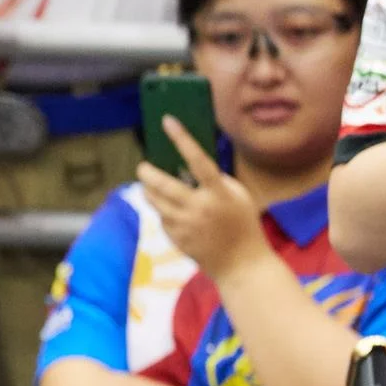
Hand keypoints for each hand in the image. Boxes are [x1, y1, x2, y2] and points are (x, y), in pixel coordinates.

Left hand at [136, 117, 270, 279]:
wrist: (241, 264)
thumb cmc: (242, 224)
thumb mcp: (238, 196)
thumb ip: (215, 181)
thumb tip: (187, 165)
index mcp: (220, 194)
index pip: (198, 160)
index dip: (182, 138)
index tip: (168, 121)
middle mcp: (200, 208)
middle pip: (163, 184)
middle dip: (148, 173)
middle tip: (143, 166)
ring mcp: (185, 225)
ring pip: (155, 201)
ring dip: (148, 189)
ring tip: (148, 182)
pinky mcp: (176, 238)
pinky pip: (161, 217)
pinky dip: (161, 209)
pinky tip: (167, 207)